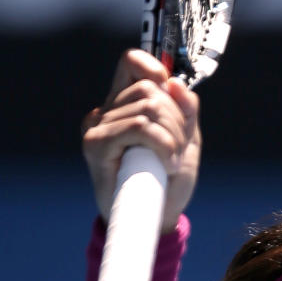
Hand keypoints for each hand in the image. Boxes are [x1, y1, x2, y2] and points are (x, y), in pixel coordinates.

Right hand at [82, 50, 200, 229]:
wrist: (155, 218)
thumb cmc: (167, 179)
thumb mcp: (185, 139)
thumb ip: (185, 110)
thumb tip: (175, 83)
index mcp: (124, 104)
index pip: (132, 63)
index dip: (155, 69)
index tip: (171, 92)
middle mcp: (106, 111)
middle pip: (150, 88)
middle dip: (177, 118)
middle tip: (179, 148)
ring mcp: (97, 127)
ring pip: (148, 107)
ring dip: (173, 135)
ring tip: (173, 161)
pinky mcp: (96, 144)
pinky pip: (138, 127)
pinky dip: (163, 144)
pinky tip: (167, 164)